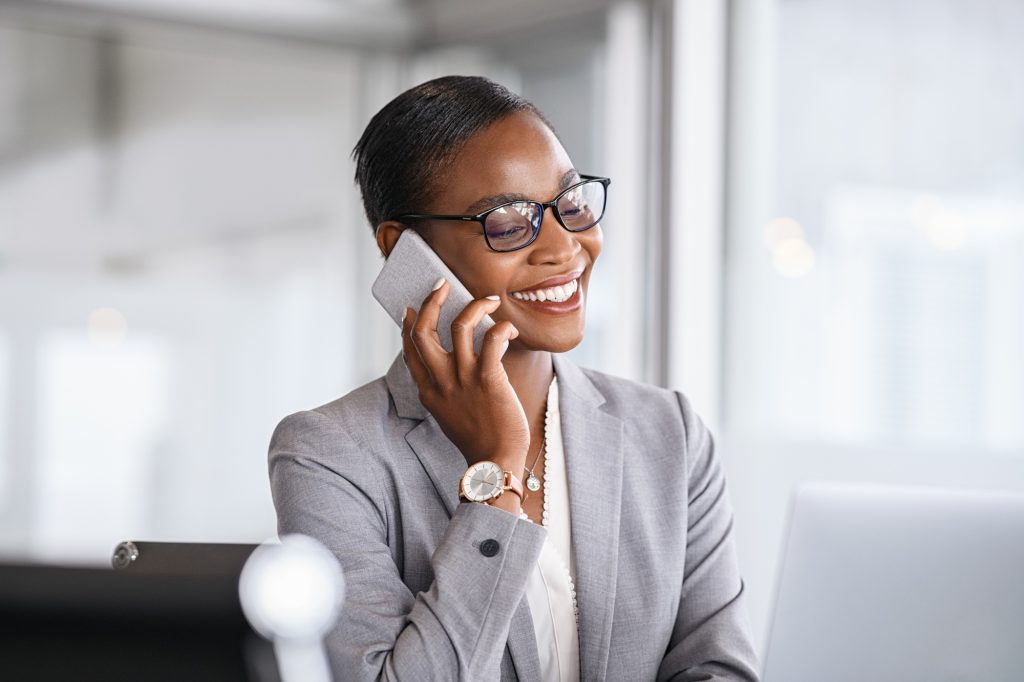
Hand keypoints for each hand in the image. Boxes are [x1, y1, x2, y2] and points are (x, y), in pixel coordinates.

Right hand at [402, 280, 528, 473]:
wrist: (494, 462)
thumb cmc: (478, 439)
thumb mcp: (448, 414)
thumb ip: (444, 390)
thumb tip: (449, 369)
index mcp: (429, 391)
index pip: (410, 350)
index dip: (408, 326)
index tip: (412, 309)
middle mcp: (441, 382)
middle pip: (424, 331)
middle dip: (431, 302)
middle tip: (442, 285)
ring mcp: (464, 379)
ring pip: (459, 326)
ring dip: (474, 306)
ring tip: (489, 300)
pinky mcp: (489, 379)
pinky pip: (492, 340)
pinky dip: (502, 328)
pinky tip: (510, 330)